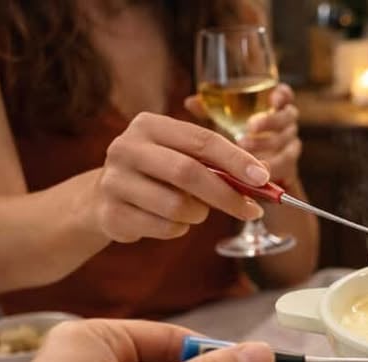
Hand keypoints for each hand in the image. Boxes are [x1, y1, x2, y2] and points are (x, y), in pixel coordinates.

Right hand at [96, 113, 269, 241]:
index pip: (201, 139)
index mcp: (149, 125)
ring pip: (176, 206)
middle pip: (188, 172)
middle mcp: (127, 147)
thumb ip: (219, 163)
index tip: (263, 179)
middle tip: (252, 210)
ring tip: (195, 210)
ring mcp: (114, 181)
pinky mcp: (111, 213)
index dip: (236, 160)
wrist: (104, 198)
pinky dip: (179, 229)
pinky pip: (164, 227)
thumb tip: (263, 176)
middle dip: (227, 195)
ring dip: (198, 214)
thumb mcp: (184, 157)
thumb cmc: (158, 174)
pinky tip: (170, 220)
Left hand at [186, 83, 301, 185]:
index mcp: (274, 106)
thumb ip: (211, 110)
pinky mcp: (291, 165)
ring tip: (244, 146)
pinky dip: (273, 165)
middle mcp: (286, 123)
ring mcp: (290, 144)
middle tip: (250, 126)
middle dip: (269, 121)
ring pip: (286, 141)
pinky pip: (286, 164)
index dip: (282, 95)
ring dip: (265, 143)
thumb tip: (190, 102)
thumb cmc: (237, 134)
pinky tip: (257, 165)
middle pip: (287, 117)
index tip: (274, 98)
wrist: (254, 170)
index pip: (285, 95)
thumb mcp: (224, 120)